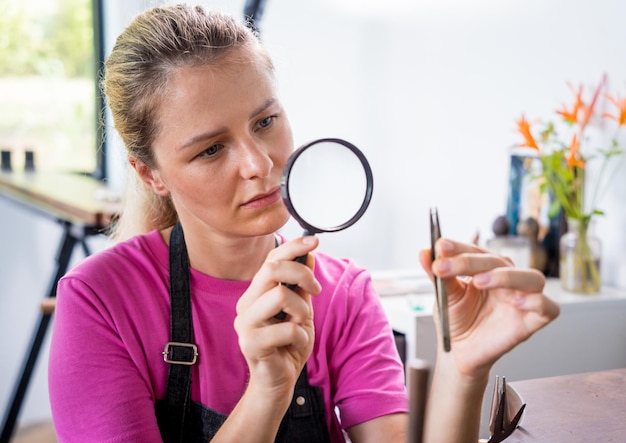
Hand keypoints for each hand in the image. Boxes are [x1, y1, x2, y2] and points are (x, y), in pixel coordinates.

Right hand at [234, 236, 320, 399]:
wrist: (278, 382)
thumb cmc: (288, 345)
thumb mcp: (301, 309)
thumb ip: (302, 284)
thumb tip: (309, 252)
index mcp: (256, 292)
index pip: (271, 259)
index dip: (293, 246)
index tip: (314, 239)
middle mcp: (246, 303)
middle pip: (273, 269)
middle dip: (303, 274)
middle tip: (316, 290)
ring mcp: (245, 323)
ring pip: (280, 295)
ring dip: (302, 309)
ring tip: (302, 324)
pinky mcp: (250, 343)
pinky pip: (287, 328)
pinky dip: (301, 336)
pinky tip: (296, 344)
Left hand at [419, 238, 559, 378]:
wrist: (458, 353)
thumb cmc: (456, 320)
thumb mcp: (444, 294)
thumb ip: (436, 274)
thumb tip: (424, 252)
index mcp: (487, 268)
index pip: (476, 250)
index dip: (459, 247)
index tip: (439, 246)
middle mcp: (508, 279)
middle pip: (500, 261)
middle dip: (470, 261)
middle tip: (444, 267)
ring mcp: (523, 299)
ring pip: (532, 278)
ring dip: (506, 276)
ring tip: (479, 281)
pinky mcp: (532, 321)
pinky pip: (549, 308)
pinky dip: (537, 302)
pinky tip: (517, 302)